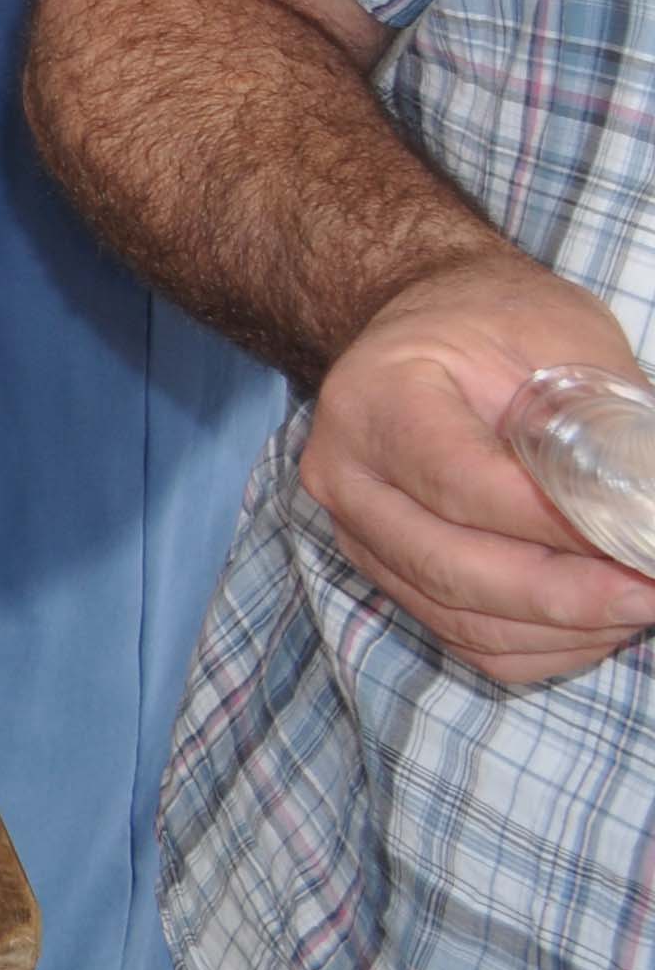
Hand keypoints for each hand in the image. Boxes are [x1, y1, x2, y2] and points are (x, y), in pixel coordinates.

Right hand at [301, 247, 654, 682]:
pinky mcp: (382, 568)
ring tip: (638, 603)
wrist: (424, 324)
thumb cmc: (498, 324)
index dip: (557, 527)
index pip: (463, 484)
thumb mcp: (563, 341)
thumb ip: (609, 424)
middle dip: (568, 596)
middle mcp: (345, 472)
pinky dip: (539, 645)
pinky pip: (462, 637)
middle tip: (653, 591)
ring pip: (460, 617)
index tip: (641, 544)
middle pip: (452, 566)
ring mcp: (354, 529)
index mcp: (377, 398)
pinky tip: (594, 619)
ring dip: (562, 629)